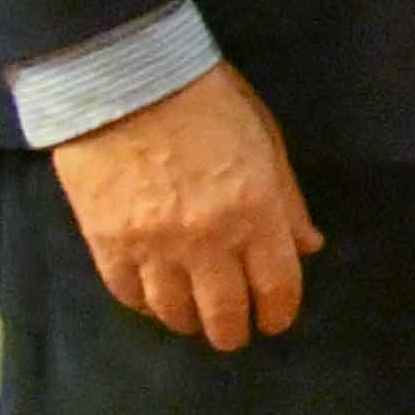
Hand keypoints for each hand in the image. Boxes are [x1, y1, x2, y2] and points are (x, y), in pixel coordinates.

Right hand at [50, 62, 323, 350]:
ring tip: (195, 319)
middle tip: (235, 334)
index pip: (276, 286)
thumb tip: (307, 248)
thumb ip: (287, 201)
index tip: (275, 321)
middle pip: (224, 313)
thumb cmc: (207, 101)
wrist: (123, 80)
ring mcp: (154, 247)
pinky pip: (129, 296)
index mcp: (255, 211)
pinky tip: (155, 301)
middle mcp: (207, 239)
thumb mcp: (265, 141)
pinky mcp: (107, 245)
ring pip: (174, 312)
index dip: (279, 313)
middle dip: (234, 331)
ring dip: (189, 322)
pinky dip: (146, 305)